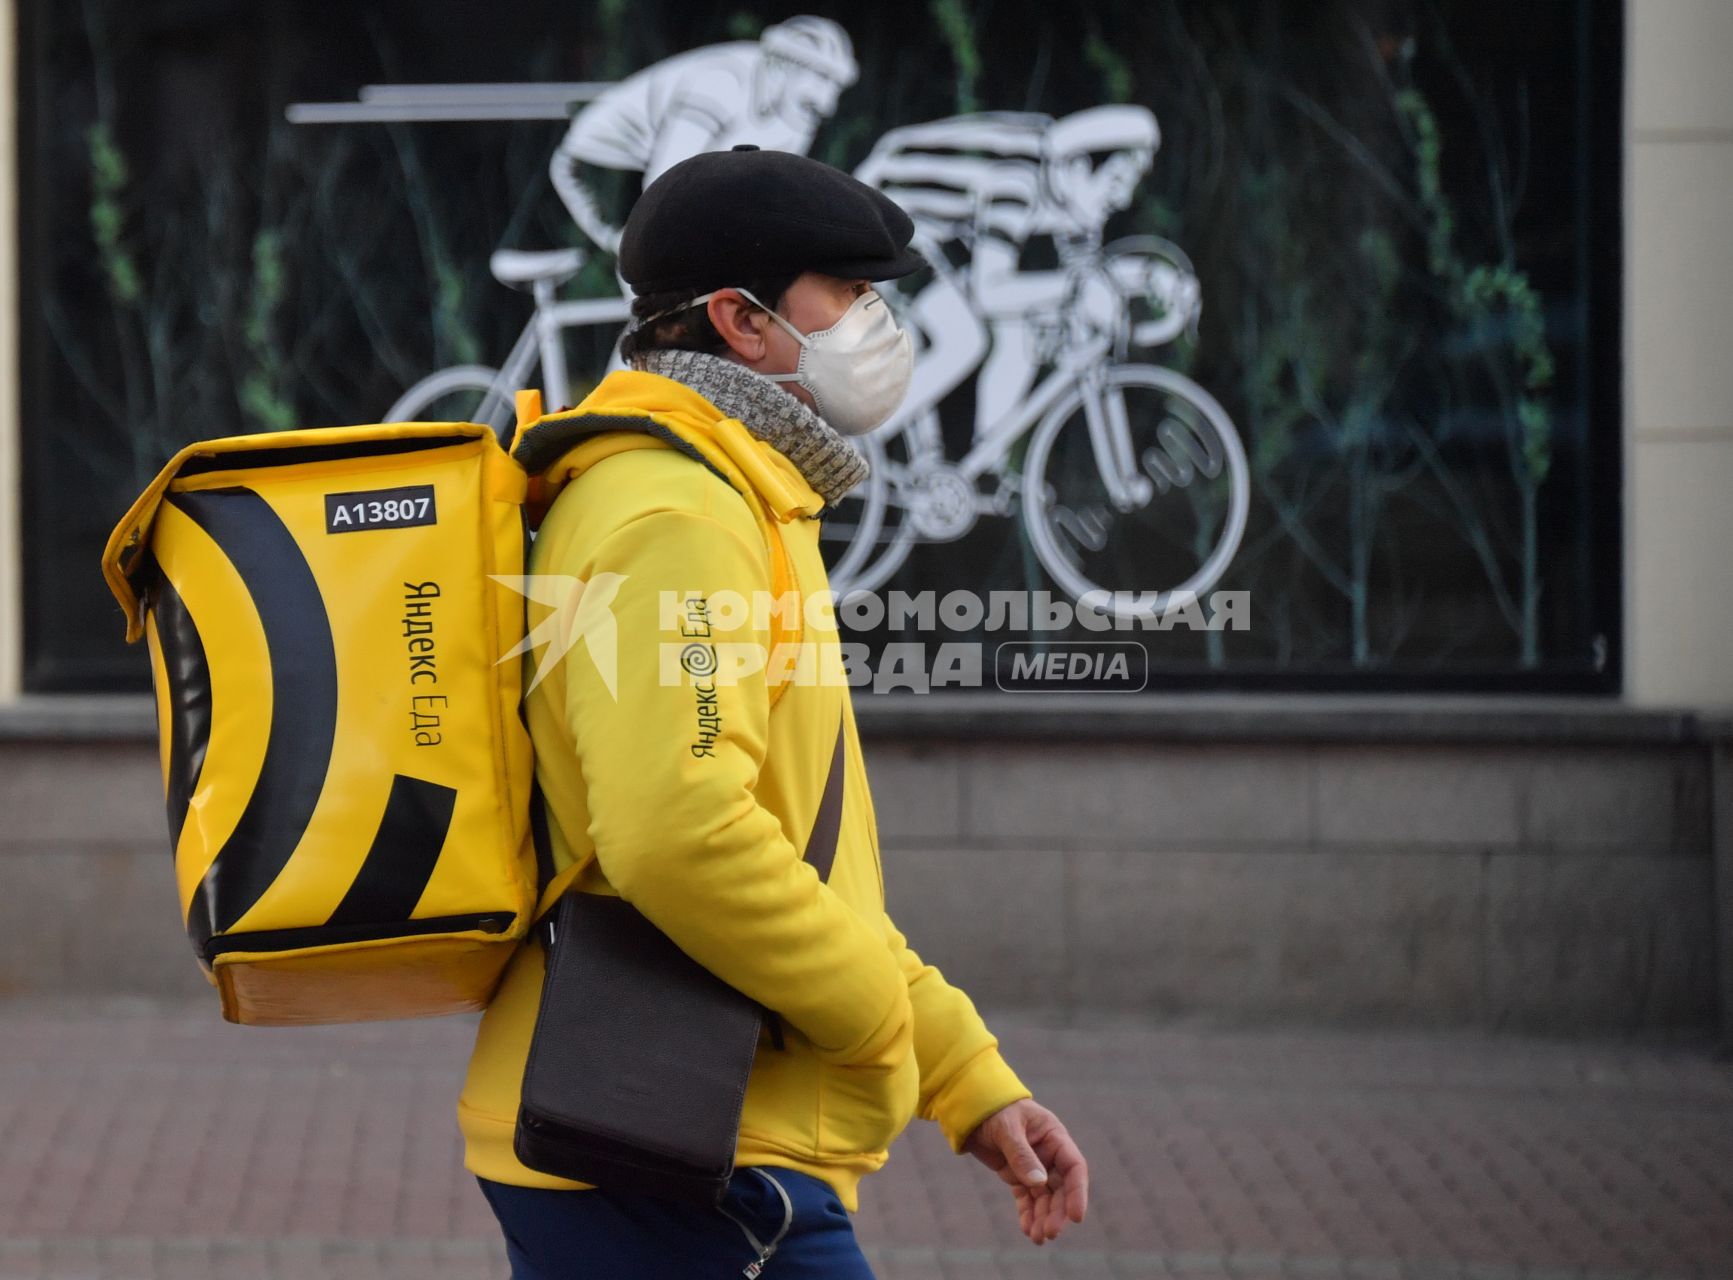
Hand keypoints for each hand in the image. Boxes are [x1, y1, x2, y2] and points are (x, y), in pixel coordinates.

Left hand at [960, 1097, 1088, 1245]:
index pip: (1074, 1167)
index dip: (1077, 1192)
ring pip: (1045, 1197)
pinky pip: (1027, 1198)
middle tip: (1050, 1233)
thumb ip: (1021, 1154)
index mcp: (1054, 1137)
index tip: (1076, 1216)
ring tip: (1037, 1238)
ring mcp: (1034, 1166)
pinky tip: (1026, 1229)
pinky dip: (1028, 1214)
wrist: (972, 1108)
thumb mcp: (1006, 1129)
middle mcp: (1049, 1154)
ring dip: (1043, 1217)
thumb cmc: (994, 1110)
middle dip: (1057, 1212)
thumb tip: (1039, 1182)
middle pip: (1060, 1188)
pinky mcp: (1018, 1176)